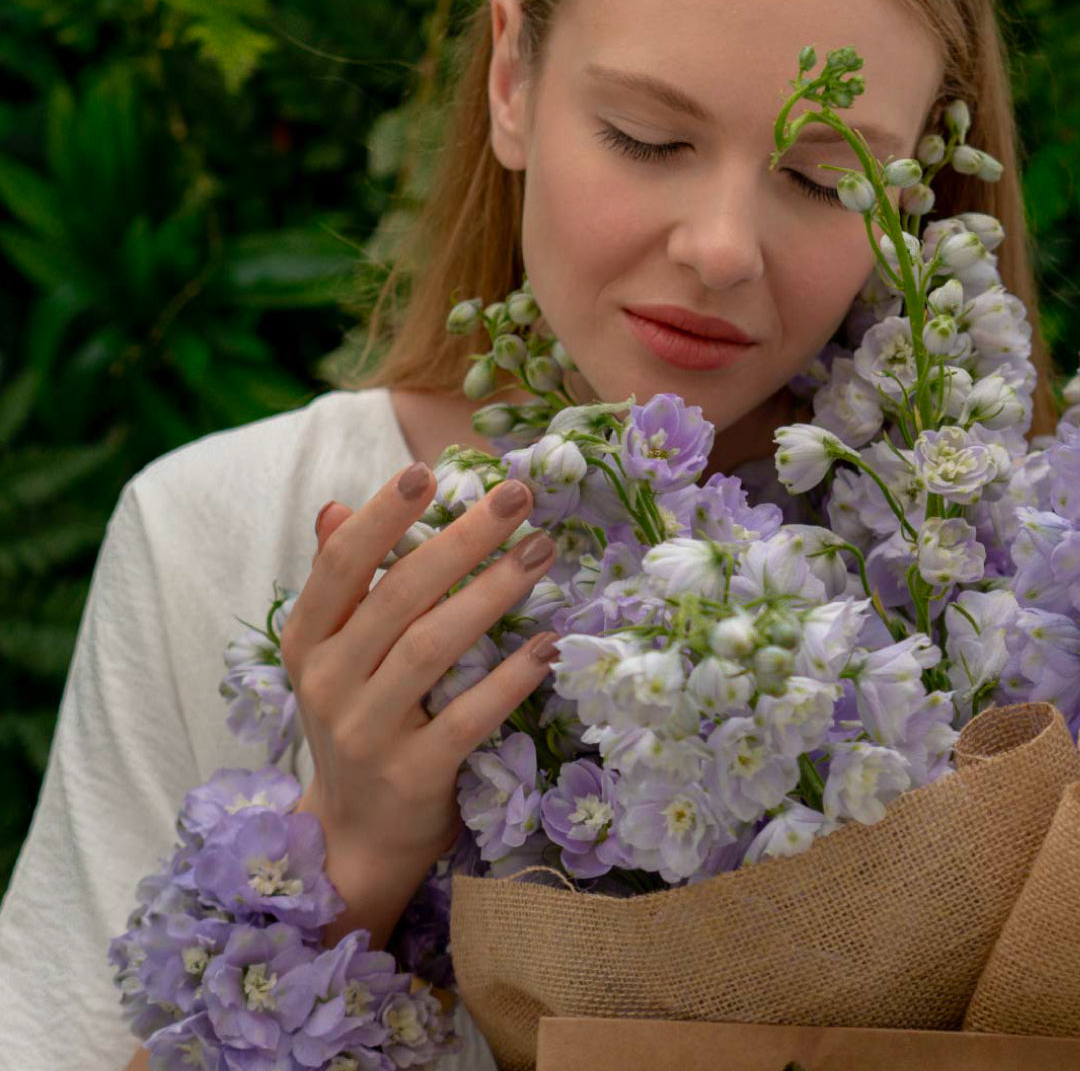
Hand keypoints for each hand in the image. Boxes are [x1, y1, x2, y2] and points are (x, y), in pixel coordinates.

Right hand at [280, 463, 558, 947]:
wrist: (352, 837)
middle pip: (397, 597)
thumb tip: (338, 506)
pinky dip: (508, 679)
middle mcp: (326, 683)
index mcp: (306, 642)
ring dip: (491, 594)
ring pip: (431, 649)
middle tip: (517, 497)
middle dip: (460, 540)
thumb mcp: (331, 655)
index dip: (382, 517)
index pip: (340, 566)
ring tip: (540, 553)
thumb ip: (339, 583)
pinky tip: (547, 645)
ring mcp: (365, 733)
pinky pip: (465, 719)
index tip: (427, 471)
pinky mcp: (411, 776)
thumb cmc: (356, 723)